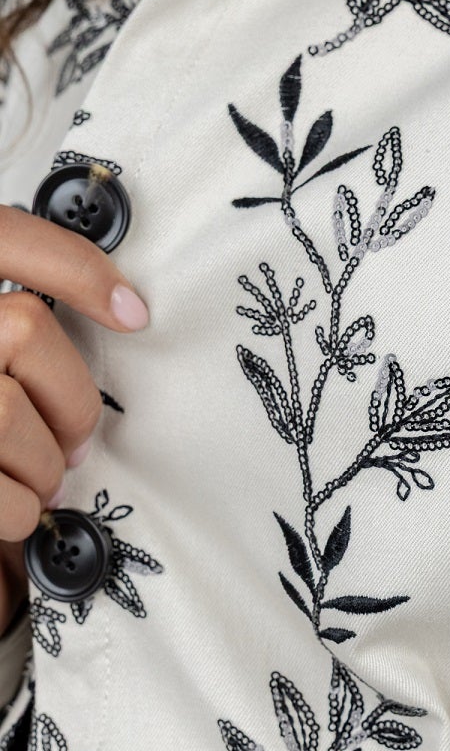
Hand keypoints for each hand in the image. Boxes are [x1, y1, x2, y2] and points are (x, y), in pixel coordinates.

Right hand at [0, 200, 150, 628]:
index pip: (7, 237)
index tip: (135, 313)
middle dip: (69, 396)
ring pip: (6, 410)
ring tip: (40, 483)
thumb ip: (25, 342)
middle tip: (77, 443)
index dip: (76, 267)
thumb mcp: (5, 366)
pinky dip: (19, 511)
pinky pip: (0, 490)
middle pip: (25, 327)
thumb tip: (125, 319)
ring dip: (43, 463)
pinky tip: (15, 513)